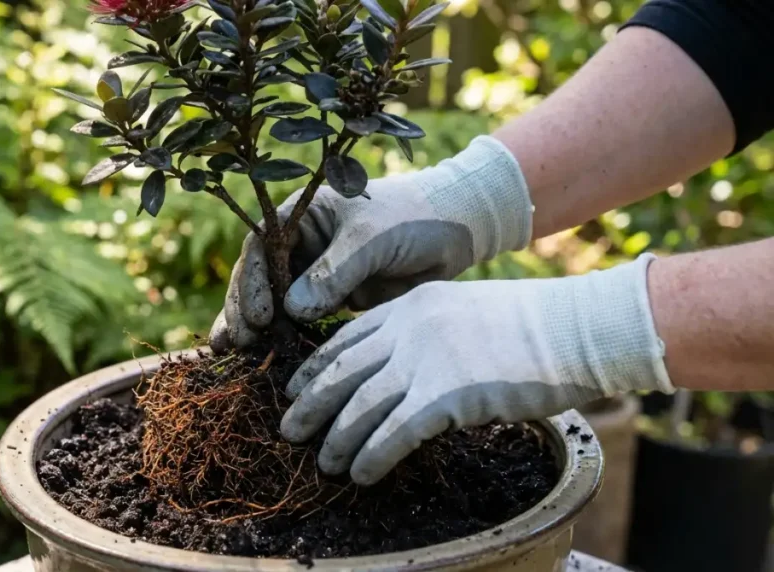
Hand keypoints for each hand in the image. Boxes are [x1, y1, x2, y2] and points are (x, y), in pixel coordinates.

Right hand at [209, 136, 533, 350]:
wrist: (457, 231)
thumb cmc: (413, 218)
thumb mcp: (372, 238)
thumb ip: (334, 272)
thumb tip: (291, 310)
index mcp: (302, 214)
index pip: (261, 247)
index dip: (252, 281)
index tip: (260, 316)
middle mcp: (299, 242)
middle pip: (257, 276)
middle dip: (244, 309)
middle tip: (240, 343)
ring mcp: (312, 271)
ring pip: (271, 300)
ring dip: (251, 327)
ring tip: (231, 354)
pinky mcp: (330, 298)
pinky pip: (297, 319)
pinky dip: (280, 338)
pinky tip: (260, 359)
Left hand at [280, 254, 673, 484]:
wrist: (575, 329)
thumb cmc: (529, 327)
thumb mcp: (464, 313)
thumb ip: (424, 334)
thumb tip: (397, 372)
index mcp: (410, 305)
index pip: (344, 337)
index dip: (315, 367)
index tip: (294, 389)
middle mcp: (409, 328)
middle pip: (342, 372)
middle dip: (310, 405)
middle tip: (288, 430)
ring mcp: (426, 360)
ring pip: (361, 406)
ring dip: (337, 439)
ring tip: (325, 463)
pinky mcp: (446, 395)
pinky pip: (394, 433)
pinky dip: (371, 456)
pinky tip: (360, 474)